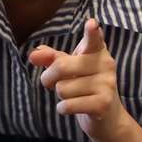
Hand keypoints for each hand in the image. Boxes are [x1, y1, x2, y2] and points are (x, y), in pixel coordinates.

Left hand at [28, 18, 129, 141]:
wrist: (108, 117)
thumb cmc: (84, 86)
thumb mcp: (68, 68)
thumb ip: (51, 58)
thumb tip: (33, 54)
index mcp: (97, 52)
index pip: (94, 40)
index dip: (92, 32)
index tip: (92, 23)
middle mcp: (105, 65)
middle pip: (60, 67)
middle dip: (48, 78)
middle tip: (54, 83)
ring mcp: (107, 84)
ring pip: (62, 88)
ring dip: (61, 96)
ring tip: (75, 96)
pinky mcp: (103, 103)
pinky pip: (67, 105)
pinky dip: (63, 108)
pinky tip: (75, 107)